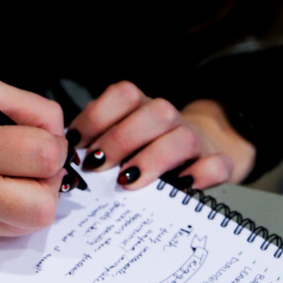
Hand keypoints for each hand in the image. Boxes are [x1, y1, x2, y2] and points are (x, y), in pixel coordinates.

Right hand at [0, 79, 70, 244]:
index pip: (44, 157)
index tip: (44, 139)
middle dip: (50, 183)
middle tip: (35, 165)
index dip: (55, 146)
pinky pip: (10, 232)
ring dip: (34, 200)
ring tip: (12, 177)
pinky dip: (13, 212)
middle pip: (44, 206)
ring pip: (32, 225)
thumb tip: (61, 133)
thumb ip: (29, 108)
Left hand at [68, 81, 255, 189]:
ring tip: (128, 181)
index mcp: (143, 108)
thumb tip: (65, 165)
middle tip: (98, 166)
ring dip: (153, 158)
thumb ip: (98, 148)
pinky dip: (201, 175)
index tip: (76, 144)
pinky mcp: (216, 163)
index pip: (124, 95)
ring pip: (183, 136)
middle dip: (122, 139)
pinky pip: (216, 164)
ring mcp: (196, 140)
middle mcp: (170, 119)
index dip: (97, 117)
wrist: (197, 159)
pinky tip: (180, 188)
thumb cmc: (145, 156)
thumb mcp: (121, 146)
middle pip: (154, 112)